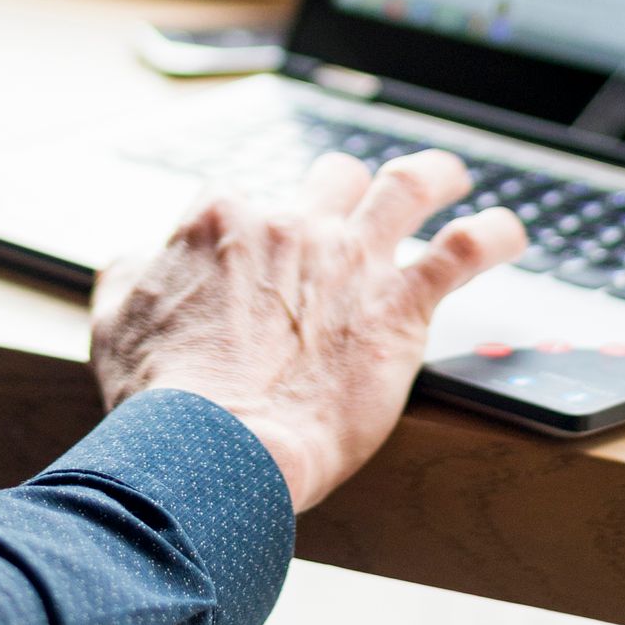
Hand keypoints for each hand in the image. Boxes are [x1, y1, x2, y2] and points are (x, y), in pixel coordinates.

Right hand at [90, 150, 525, 513]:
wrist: (212, 449)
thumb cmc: (161, 398)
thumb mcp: (116, 320)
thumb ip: (131, 275)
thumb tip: (142, 259)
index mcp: (220, 222)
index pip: (241, 200)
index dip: (250, 230)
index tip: (257, 258)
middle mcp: (290, 225)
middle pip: (329, 179)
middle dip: (343, 190)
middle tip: (356, 209)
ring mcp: (349, 260)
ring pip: (406, 185)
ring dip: (433, 174)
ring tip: (450, 176)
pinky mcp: (398, 307)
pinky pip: (464, 251)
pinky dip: (493, 234)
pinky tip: (508, 234)